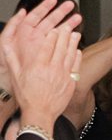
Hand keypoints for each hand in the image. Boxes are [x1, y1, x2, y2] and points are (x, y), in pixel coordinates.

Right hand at [0, 0, 80, 132]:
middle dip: (64, 35)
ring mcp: (63, 75)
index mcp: (38, 66)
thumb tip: (6, 45)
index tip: (54, 28)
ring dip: (73, 43)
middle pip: (60, 47)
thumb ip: (12, 59)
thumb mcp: (16, 77)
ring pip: (70, 54)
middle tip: (66, 26)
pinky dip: (77, 57)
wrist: (40, 113)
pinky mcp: (71, 82)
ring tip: (75, 33)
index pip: (47, 46)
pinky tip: (78, 50)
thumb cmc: (26, 96)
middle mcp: (52, 68)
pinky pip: (76, 66)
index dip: (52, 36)